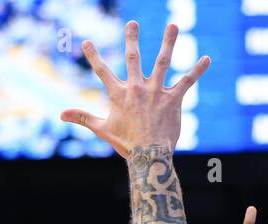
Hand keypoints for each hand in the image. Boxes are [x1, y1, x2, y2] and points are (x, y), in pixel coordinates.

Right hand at [61, 21, 209, 157]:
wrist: (149, 157)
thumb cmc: (127, 144)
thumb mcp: (103, 129)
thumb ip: (83, 117)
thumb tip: (61, 114)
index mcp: (119, 94)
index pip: (102, 71)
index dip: (93, 56)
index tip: (86, 41)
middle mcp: (137, 88)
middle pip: (133, 58)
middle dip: (131, 39)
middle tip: (132, 23)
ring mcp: (156, 92)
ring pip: (163, 61)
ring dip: (168, 42)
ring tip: (173, 25)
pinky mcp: (173, 99)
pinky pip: (187, 81)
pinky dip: (198, 70)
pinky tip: (207, 58)